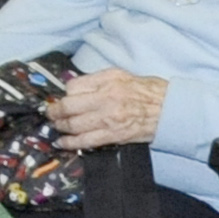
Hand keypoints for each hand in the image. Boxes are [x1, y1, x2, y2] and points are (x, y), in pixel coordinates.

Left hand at [47, 69, 170, 150]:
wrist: (168, 110)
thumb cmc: (145, 90)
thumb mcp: (119, 75)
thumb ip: (95, 79)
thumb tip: (73, 86)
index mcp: (106, 82)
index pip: (73, 87)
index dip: (64, 93)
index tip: (61, 98)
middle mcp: (105, 100)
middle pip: (68, 106)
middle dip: (54, 111)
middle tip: (50, 113)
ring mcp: (108, 119)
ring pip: (74, 125)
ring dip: (60, 127)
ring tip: (55, 127)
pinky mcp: (113, 136)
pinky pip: (85, 141)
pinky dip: (70, 142)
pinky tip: (62, 142)